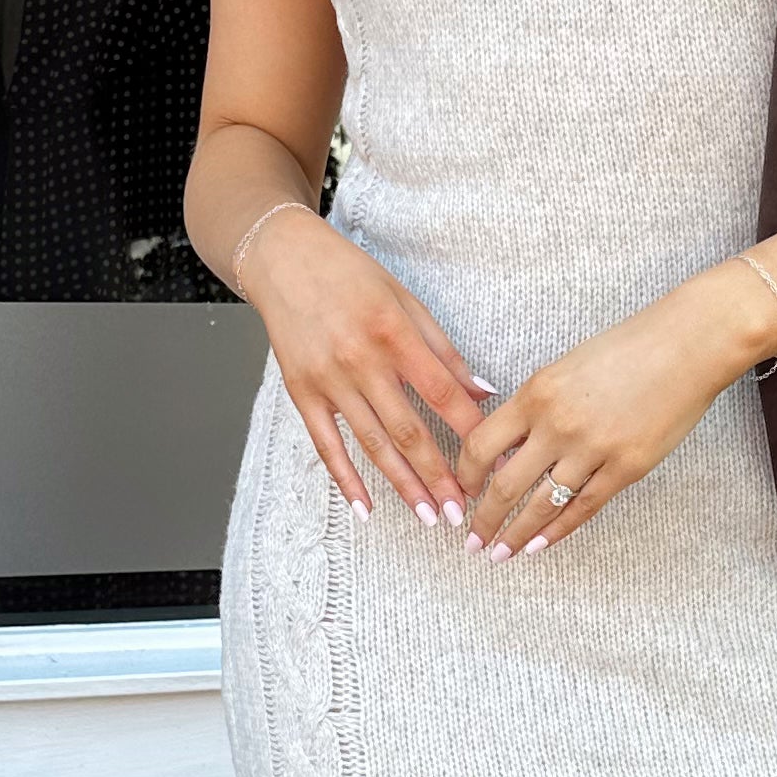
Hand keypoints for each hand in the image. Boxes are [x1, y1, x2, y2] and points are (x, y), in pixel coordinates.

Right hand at [245, 210, 489, 524]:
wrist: (283, 259)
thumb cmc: (350, 275)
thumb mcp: (405, 300)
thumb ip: (443, 350)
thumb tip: (483, 391)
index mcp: (394, 333)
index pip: (442, 394)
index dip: (470, 433)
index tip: (493, 463)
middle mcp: (361, 360)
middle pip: (408, 430)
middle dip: (439, 476)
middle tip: (462, 512)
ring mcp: (328, 380)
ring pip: (372, 444)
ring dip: (403, 485)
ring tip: (428, 516)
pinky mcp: (301, 392)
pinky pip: (326, 445)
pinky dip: (346, 479)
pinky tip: (367, 507)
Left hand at [456, 264, 768, 557]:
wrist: (689, 343)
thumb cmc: (629, 348)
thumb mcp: (566, 367)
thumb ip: (535, 406)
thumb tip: (507, 448)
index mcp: (536, 392)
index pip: (481, 445)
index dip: (464, 476)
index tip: (460, 493)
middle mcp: (558, 423)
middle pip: (504, 485)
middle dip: (483, 519)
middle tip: (471, 541)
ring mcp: (593, 449)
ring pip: (541, 505)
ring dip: (515, 535)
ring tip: (500, 553)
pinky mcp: (627, 467)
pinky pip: (583, 508)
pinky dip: (557, 531)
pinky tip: (538, 546)